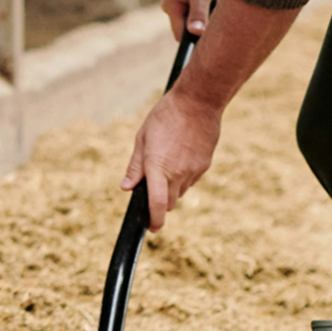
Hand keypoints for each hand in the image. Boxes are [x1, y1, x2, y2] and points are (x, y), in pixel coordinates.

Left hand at [124, 89, 219, 234]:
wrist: (198, 102)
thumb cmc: (165, 116)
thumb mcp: (142, 138)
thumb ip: (135, 167)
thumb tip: (126, 188)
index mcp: (158, 167)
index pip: (157, 204)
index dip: (154, 220)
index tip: (151, 228)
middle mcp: (178, 173)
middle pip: (169, 203)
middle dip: (161, 203)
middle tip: (153, 189)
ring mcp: (194, 170)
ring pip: (181, 192)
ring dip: (172, 188)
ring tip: (168, 163)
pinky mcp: (205, 165)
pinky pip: (192, 180)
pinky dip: (184, 177)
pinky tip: (181, 157)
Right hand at [162, 0, 223, 42]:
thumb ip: (198, 13)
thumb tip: (195, 33)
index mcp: (171, 7)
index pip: (182, 36)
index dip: (196, 42)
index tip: (212, 43)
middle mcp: (173, 6)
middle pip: (191, 28)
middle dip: (207, 22)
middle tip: (218, 9)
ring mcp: (181, 0)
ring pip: (199, 17)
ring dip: (211, 11)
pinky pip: (203, 7)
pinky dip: (213, 2)